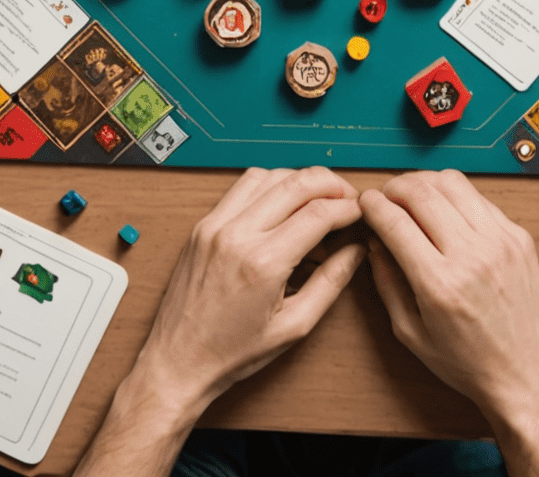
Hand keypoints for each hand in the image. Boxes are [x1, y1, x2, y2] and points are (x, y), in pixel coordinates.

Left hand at [76, 168, 363, 476]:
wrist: (177, 362)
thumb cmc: (231, 353)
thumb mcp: (293, 327)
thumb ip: (330, 283)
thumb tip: (355, 250)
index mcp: (262, 263)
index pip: (317, 213)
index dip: (347, 207)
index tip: (360, 211)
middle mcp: (236, 235)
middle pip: (295, 183)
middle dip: (330, 183)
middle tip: (347, 196)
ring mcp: (215, 225)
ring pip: (267, 176)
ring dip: (298, 179)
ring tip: (317, 197)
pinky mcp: (202, 225)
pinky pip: (241, 187)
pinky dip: (269, 184)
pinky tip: (283, 202)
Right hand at [361, 171, 538, 476]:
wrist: (525, 377)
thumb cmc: (470, 364)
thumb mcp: (412, 334)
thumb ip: (387, 283)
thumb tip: (374, 242)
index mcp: (441, 285)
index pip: (395, 222)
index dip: (372, 205)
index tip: (365, 201)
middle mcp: (473, 256)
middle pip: (421, 191)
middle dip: (394, 186)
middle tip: (386, 196)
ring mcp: (500, 242)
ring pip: (453, 182)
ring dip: (425, 182)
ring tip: (414, 197)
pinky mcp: (519, 238)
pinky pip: (480, 197)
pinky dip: (456, 195)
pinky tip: (447, 210)